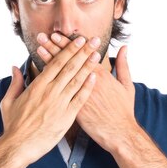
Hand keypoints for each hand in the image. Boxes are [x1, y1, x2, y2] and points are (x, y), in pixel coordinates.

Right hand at [0, 34, 101, 165]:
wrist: (18, 146)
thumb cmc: (13, 125)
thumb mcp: (8, 101)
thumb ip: (15, 83)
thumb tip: (15, 67)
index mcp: (37, 86)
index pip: (56, 62)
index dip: (69, 49)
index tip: (78, 40)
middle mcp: (50, 92)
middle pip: (70, 67)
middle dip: (82, 52)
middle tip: (93, 40)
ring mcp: (59, 104)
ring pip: (77, 80)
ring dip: (88, 66)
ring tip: (97, 54)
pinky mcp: (66, 117)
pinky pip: (79, 99)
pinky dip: (87, 87)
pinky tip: (95, 77)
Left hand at [35, 33, 137, 152]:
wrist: (119, 133)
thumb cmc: (123, 110)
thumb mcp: (127, 85)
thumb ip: (123, 65)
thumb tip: (123, 48)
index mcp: (101, 75)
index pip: (81, 55)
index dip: (68, 44)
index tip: (57, 34)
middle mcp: (87, 82)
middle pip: (68, 62)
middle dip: (55, 48)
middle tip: (42, 36)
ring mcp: (79, 96)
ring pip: (61, 75)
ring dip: (50, 61)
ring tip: (39, 49)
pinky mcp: (73, 108)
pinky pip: (59, 92)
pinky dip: (51, 83)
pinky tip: (42, 74)